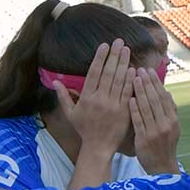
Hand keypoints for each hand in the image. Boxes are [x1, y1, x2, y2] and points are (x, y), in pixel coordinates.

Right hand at [53, 41, 132, 157]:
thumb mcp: (70, 113)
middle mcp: (99, 100)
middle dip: (114, 56)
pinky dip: (131, 80)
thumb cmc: (84, 129)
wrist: (98, 147)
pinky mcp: (124, 111)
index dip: (99, 58)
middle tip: (120, 42)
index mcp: (86, 98)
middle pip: (108, 73)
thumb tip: (55, 82)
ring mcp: (113, 105)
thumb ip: (63, 97)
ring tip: (127, 50)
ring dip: (124, 64)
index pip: (94, 73)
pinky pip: (127, 92)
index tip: (104, 45)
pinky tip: (134, 69)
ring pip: (119, 80)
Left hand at [130, 68, 180, 173]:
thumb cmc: (164, 145)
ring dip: (141, 92)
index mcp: (173, 120)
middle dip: (147, 83)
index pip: (164, 97)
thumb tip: (167, 92)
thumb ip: (169, 111)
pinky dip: (135, 109)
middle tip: (140, 69)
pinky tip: (130, 98)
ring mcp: (155, 132)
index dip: (156, 83)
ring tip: (133, 78)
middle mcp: (166, 124)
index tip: (149, 71)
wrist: (162, 167)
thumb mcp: (172, 127)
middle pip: (156, 99)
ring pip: (147, 108)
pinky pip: (139, 121)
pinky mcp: (144, 139)